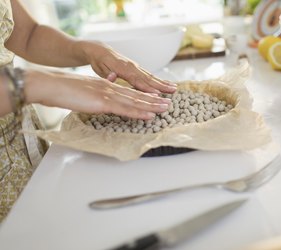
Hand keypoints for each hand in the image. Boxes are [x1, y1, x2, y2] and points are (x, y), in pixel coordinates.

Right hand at [24, 69, 170, 119]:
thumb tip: (102, 98)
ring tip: (165, 108)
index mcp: (106, 85)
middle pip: (135, 95)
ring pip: (134, 101)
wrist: (51, 85)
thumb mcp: (84, 91)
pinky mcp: (102, 101)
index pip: (128, 91)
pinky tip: (149, 115)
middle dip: (153, 100)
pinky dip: (138, 112)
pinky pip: (124, 109)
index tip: (155, 98)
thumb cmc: (63, 89)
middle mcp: (110, 87)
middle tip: (167, 103)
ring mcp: (107, 93)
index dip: (143, 95)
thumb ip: (96, 94)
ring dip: (151, 106)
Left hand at [84, 42, 176, 93]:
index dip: (147, 88)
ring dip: (163, 83)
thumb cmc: (99, 62)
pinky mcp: (137, 68)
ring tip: (174, 88)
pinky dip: (159, 80)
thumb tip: (113, 76)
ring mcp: (136, 67)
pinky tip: (166, 85)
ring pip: (151, 76)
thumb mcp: (100, 69)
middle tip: (172, 91)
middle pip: (148, 78)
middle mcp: (132, 66)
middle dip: (161, 85)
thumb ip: (108, 75)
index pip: (136, 80)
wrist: (100, 50)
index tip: (157, 94)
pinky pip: (149, 75)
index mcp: (122, 68)